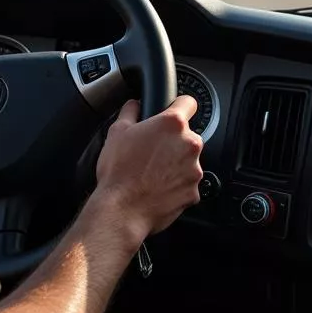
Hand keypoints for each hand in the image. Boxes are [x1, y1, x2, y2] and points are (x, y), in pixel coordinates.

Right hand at [93, 96, 203, 244]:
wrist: (122, 210)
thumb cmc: (119, 171)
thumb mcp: (117, 131)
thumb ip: (131, 111)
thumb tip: (135, 104)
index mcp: (172, 124)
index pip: (188, 102)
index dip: (179, 105)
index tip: (174, 110)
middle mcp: (189, 144)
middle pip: (188, 135)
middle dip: (173, 140)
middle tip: (152, 150)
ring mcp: (194, 170)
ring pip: (188, 160)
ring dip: (175, 163)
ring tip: (152, 172)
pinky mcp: (194, 192)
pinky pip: (187, 183)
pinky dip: (176, 184)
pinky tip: (158, 187)